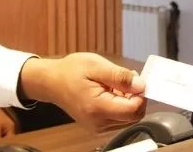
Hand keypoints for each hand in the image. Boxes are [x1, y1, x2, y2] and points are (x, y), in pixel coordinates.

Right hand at [20, 53, 146, 131]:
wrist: (51, 81)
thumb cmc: (70, 71)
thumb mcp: (96, 65)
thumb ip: (120, 77)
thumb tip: (141, 85)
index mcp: (97, 108)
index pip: (134, 110)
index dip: (140, 94)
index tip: (136, 80)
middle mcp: (98, 123)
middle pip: (134, 116)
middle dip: (135, 97)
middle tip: (125, 79)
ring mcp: (98, 127)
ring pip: (129, 118)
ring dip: (128, 101)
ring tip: (113, 85)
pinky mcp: (98, 126)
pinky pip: (119, 118)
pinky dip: (121, 105)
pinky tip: (110, 92)